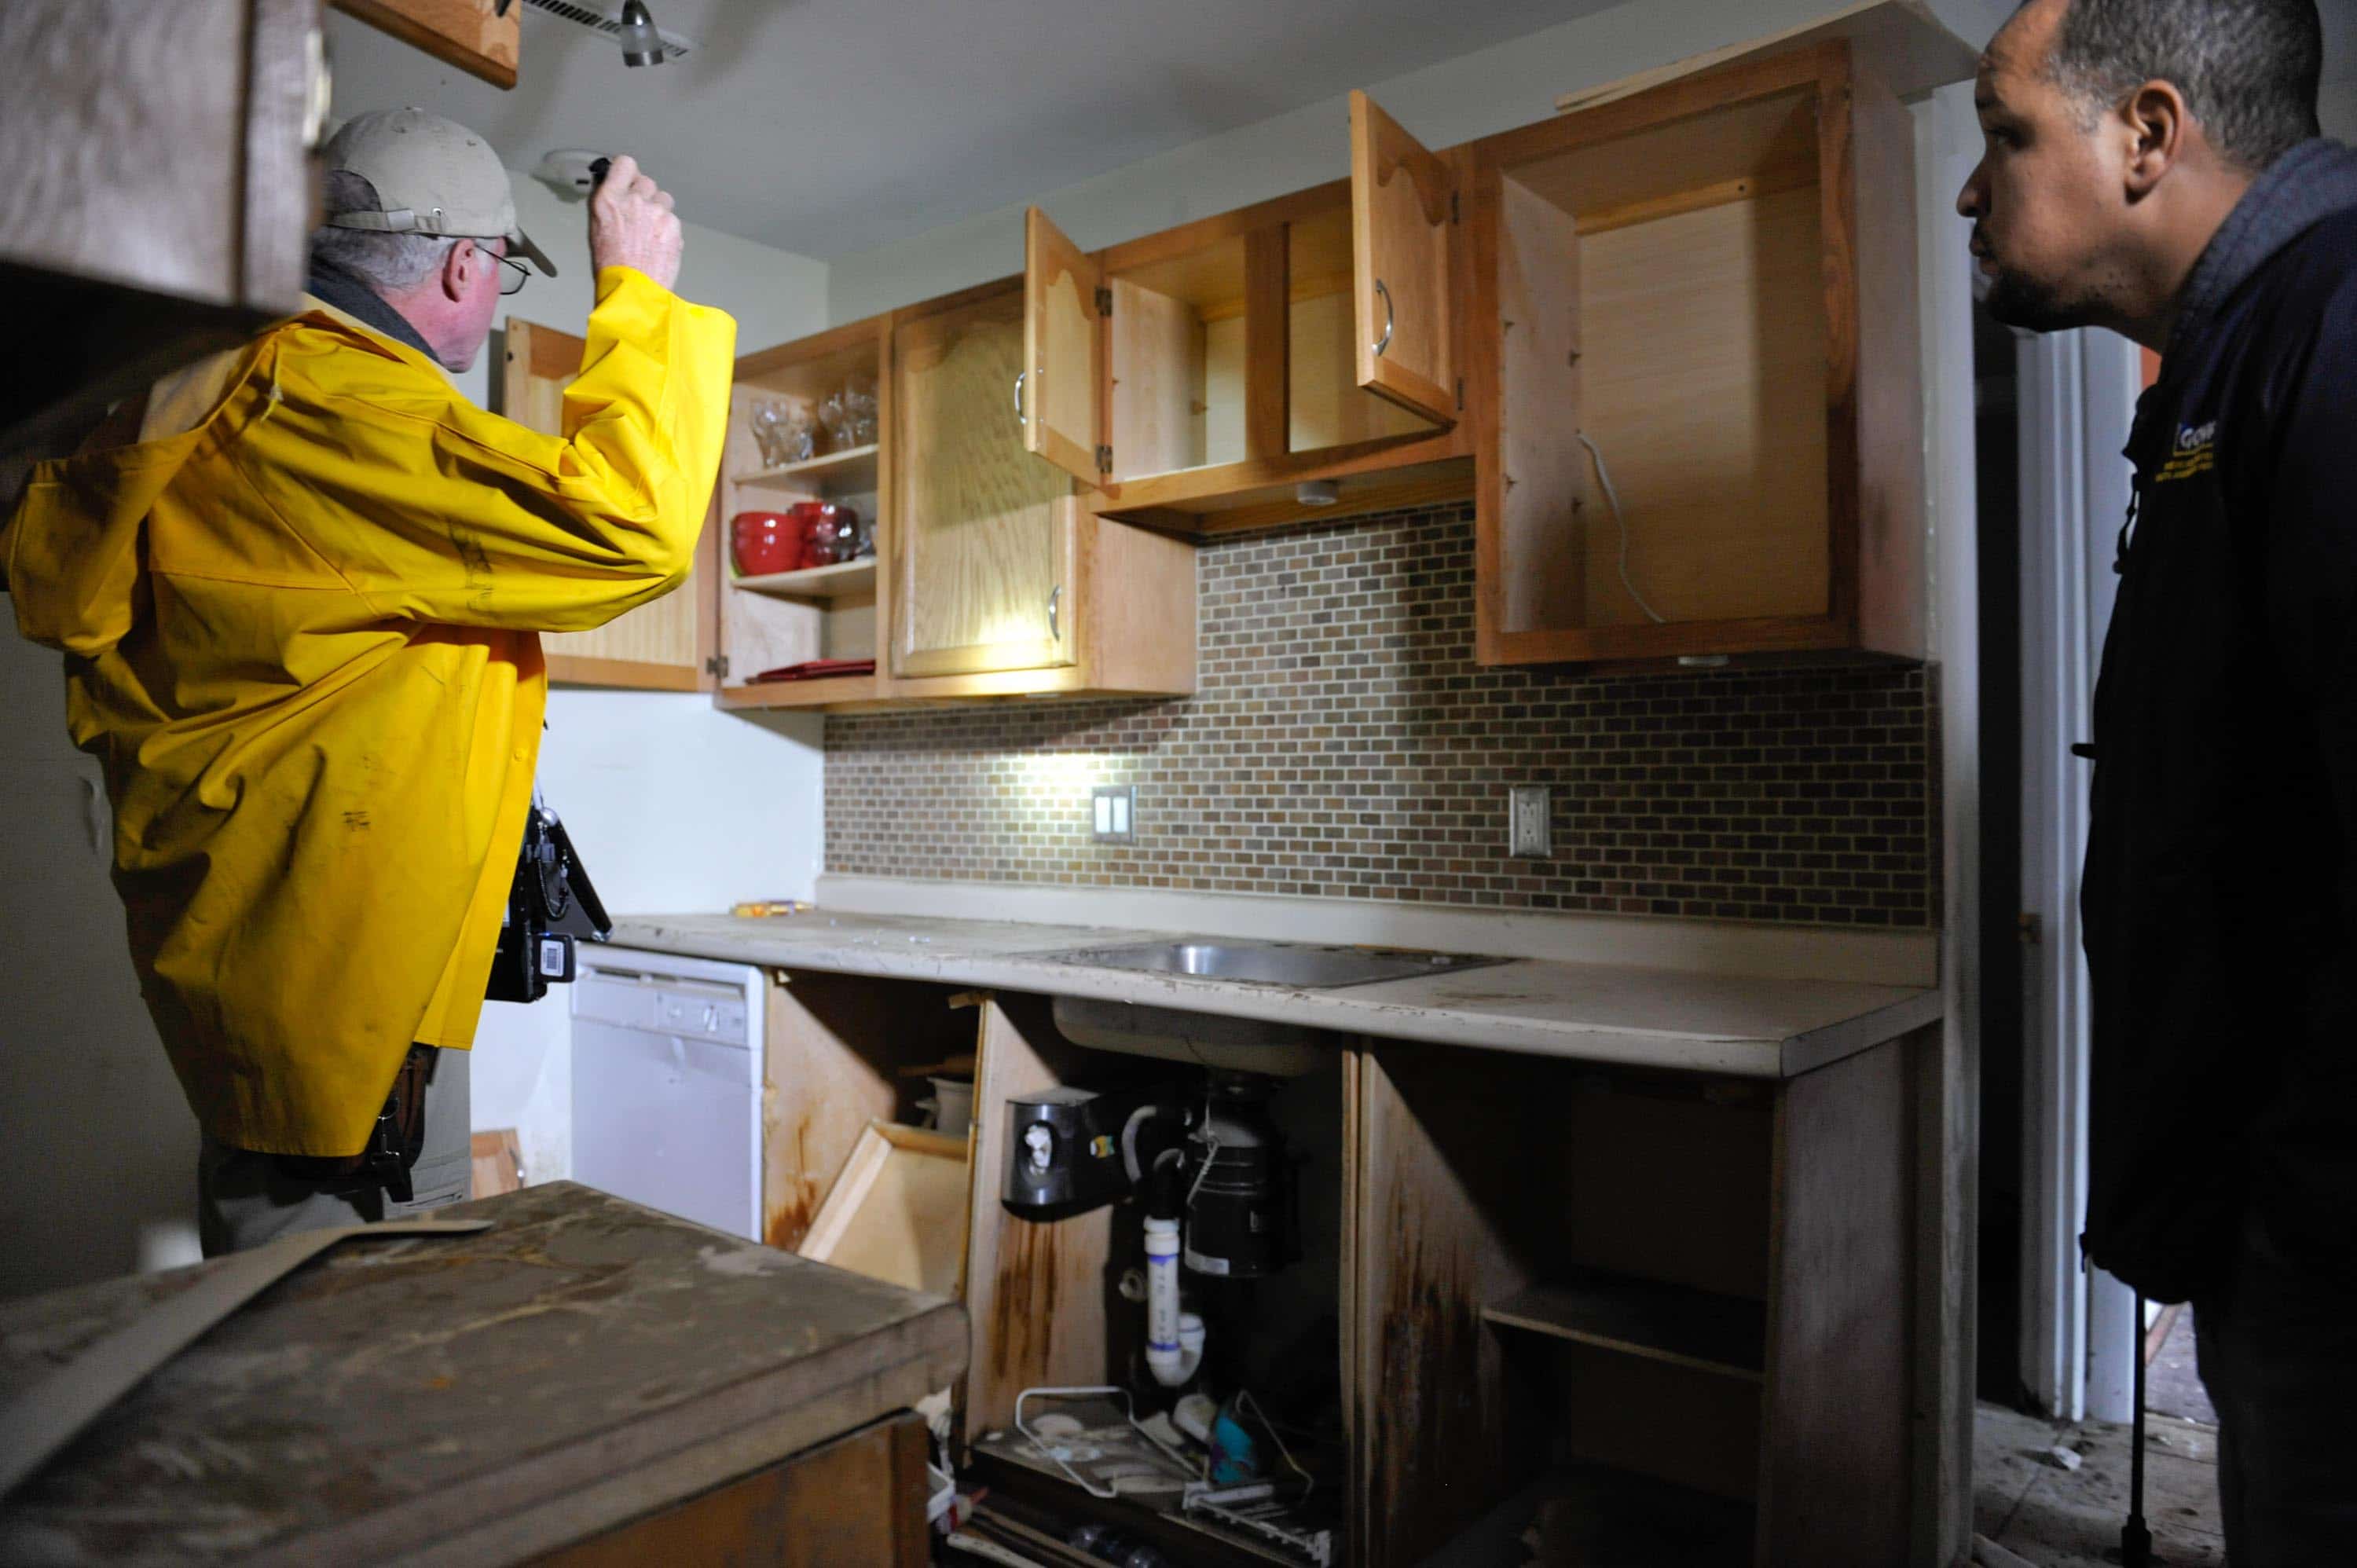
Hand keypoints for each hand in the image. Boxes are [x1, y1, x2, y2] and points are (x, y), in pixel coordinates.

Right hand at [587, 154, 682, 291]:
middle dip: (644, 195)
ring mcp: (656, 212)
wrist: (633, 291)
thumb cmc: (611, 265)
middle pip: (646, 182)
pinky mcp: (673, 226)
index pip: (626, 164)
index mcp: (609, 199)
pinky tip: (658, 244)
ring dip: (658, 209)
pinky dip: (667, 228)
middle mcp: (634, 200)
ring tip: (649, 232)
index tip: (628, 180)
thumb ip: (608, 202)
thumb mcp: (596, 227)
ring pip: (663, 199)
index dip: (628, 173)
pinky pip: (672, 218)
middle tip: (639, 215)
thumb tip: (613, 186)